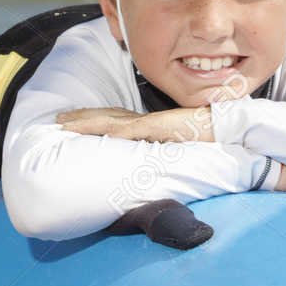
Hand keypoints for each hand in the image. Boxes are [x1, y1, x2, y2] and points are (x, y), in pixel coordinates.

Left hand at [56, 106, 215, 142]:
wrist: (228, 128)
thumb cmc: (205, 139)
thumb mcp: (173, 150)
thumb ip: (157, 155)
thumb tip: (142, 169)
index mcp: (148, 126)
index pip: (114, 120)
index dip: (90, 119)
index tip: (70, 122)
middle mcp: (146, 121)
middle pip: (107, 116)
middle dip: (80, 118)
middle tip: (57, 120)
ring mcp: (154, 123)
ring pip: (115, 121)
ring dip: (89, 123)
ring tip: (66, 126)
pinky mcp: (165, 127)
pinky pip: (139, 130)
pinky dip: (121, 132)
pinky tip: (104, 135)